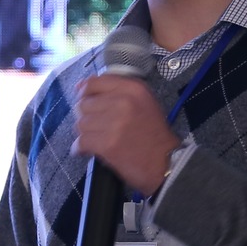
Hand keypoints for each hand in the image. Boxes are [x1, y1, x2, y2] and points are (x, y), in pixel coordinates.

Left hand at [72, 74, 178, 193]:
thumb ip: (116, 91)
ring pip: (81, 123)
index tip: (84, 100)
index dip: (85, 92)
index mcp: (133, 89)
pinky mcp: (107, 144)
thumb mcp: (143, 102)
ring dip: (85, 133)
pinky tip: (88, 150)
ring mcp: (115, 123)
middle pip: (85, 104)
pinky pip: (81, 142)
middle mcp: (123, 102)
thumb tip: (81, 87)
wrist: (166, 163)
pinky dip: (80, 148)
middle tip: (97, 127)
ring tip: (97, 139)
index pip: (94, 82)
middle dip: (87, 117)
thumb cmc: (154, 134)